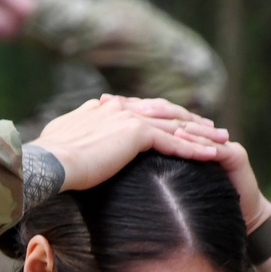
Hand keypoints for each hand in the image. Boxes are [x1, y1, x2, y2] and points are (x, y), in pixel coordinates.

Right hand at [34, 95, 227, 192]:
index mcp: (103, 110)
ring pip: (174, 126)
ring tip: (222, 141)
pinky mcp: (137, 135)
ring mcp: (130, 119)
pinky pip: (174, 142)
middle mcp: (120, 109)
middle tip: (211, 128)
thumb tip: (72, 139)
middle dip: (189, 120)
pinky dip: (195, 149)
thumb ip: (74, 133)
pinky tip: (213, 156)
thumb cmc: (48, 159)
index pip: (140, 111)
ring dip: (201, 134)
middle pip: (163, 114)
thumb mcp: (60, 142)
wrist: (48, 162)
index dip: (162, 118)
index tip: (176, 124)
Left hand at [98, 93, 270, 230]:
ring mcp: (217, 142)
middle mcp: (198, 134)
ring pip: (190, 125)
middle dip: (144, 108)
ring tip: (144, 114)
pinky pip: (211, 144)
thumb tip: (105, 170)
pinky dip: (194, 140)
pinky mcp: (234, 155)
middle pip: (170, 115)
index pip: (154, 118)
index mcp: (181, 137)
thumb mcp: (165, 186)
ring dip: (167, 119)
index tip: (103, 106)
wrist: (242, 219)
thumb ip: (143, 172)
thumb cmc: (200, 208)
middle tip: (118, 103)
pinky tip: (179, 136)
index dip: (129, 111)